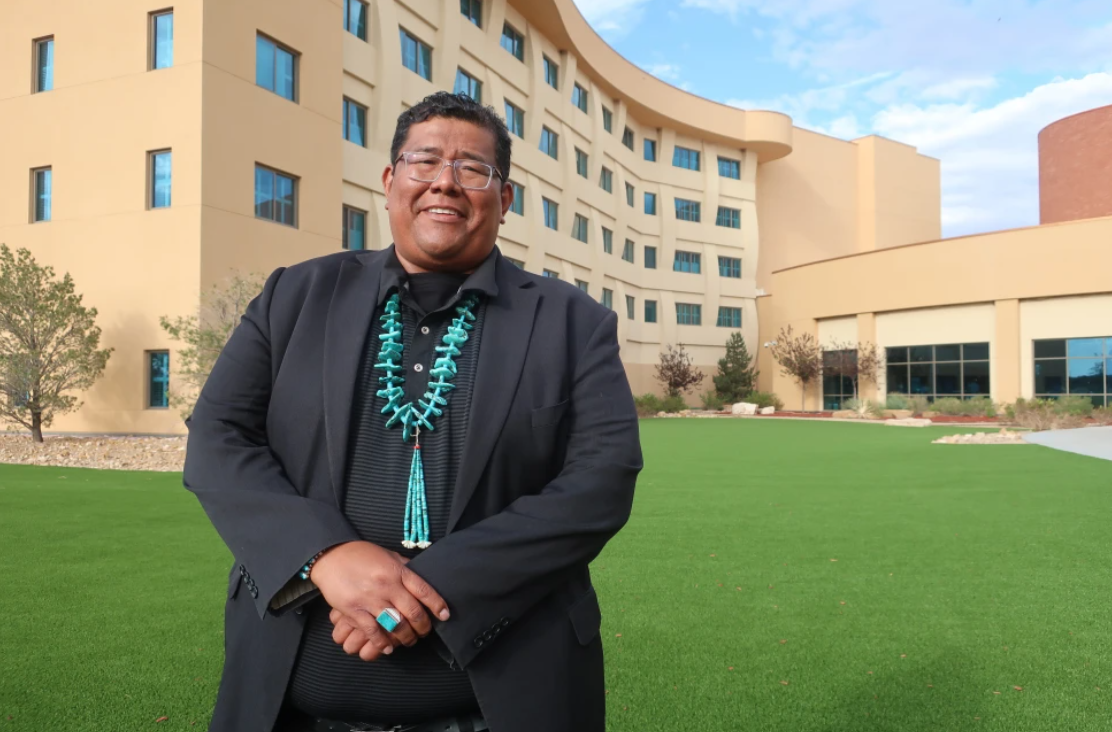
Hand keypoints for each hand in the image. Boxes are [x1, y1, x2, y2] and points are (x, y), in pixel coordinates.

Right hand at [311, 541, 449, 661]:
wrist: (330, 556)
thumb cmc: (361, 555)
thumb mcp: (388, 555)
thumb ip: (405, 567)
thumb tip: (423, 575)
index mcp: (397, 571)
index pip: (424, 590)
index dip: (437, 605)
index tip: (444, 615)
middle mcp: (387, 585)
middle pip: (413, 612)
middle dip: (423, 626)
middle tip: (425, 632)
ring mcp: (370, 599)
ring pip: (396, 625)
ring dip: (406, 637)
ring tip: (409, 640)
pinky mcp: (354, 610)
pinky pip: (373, 631)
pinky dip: (382, 643)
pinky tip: (388, 647)